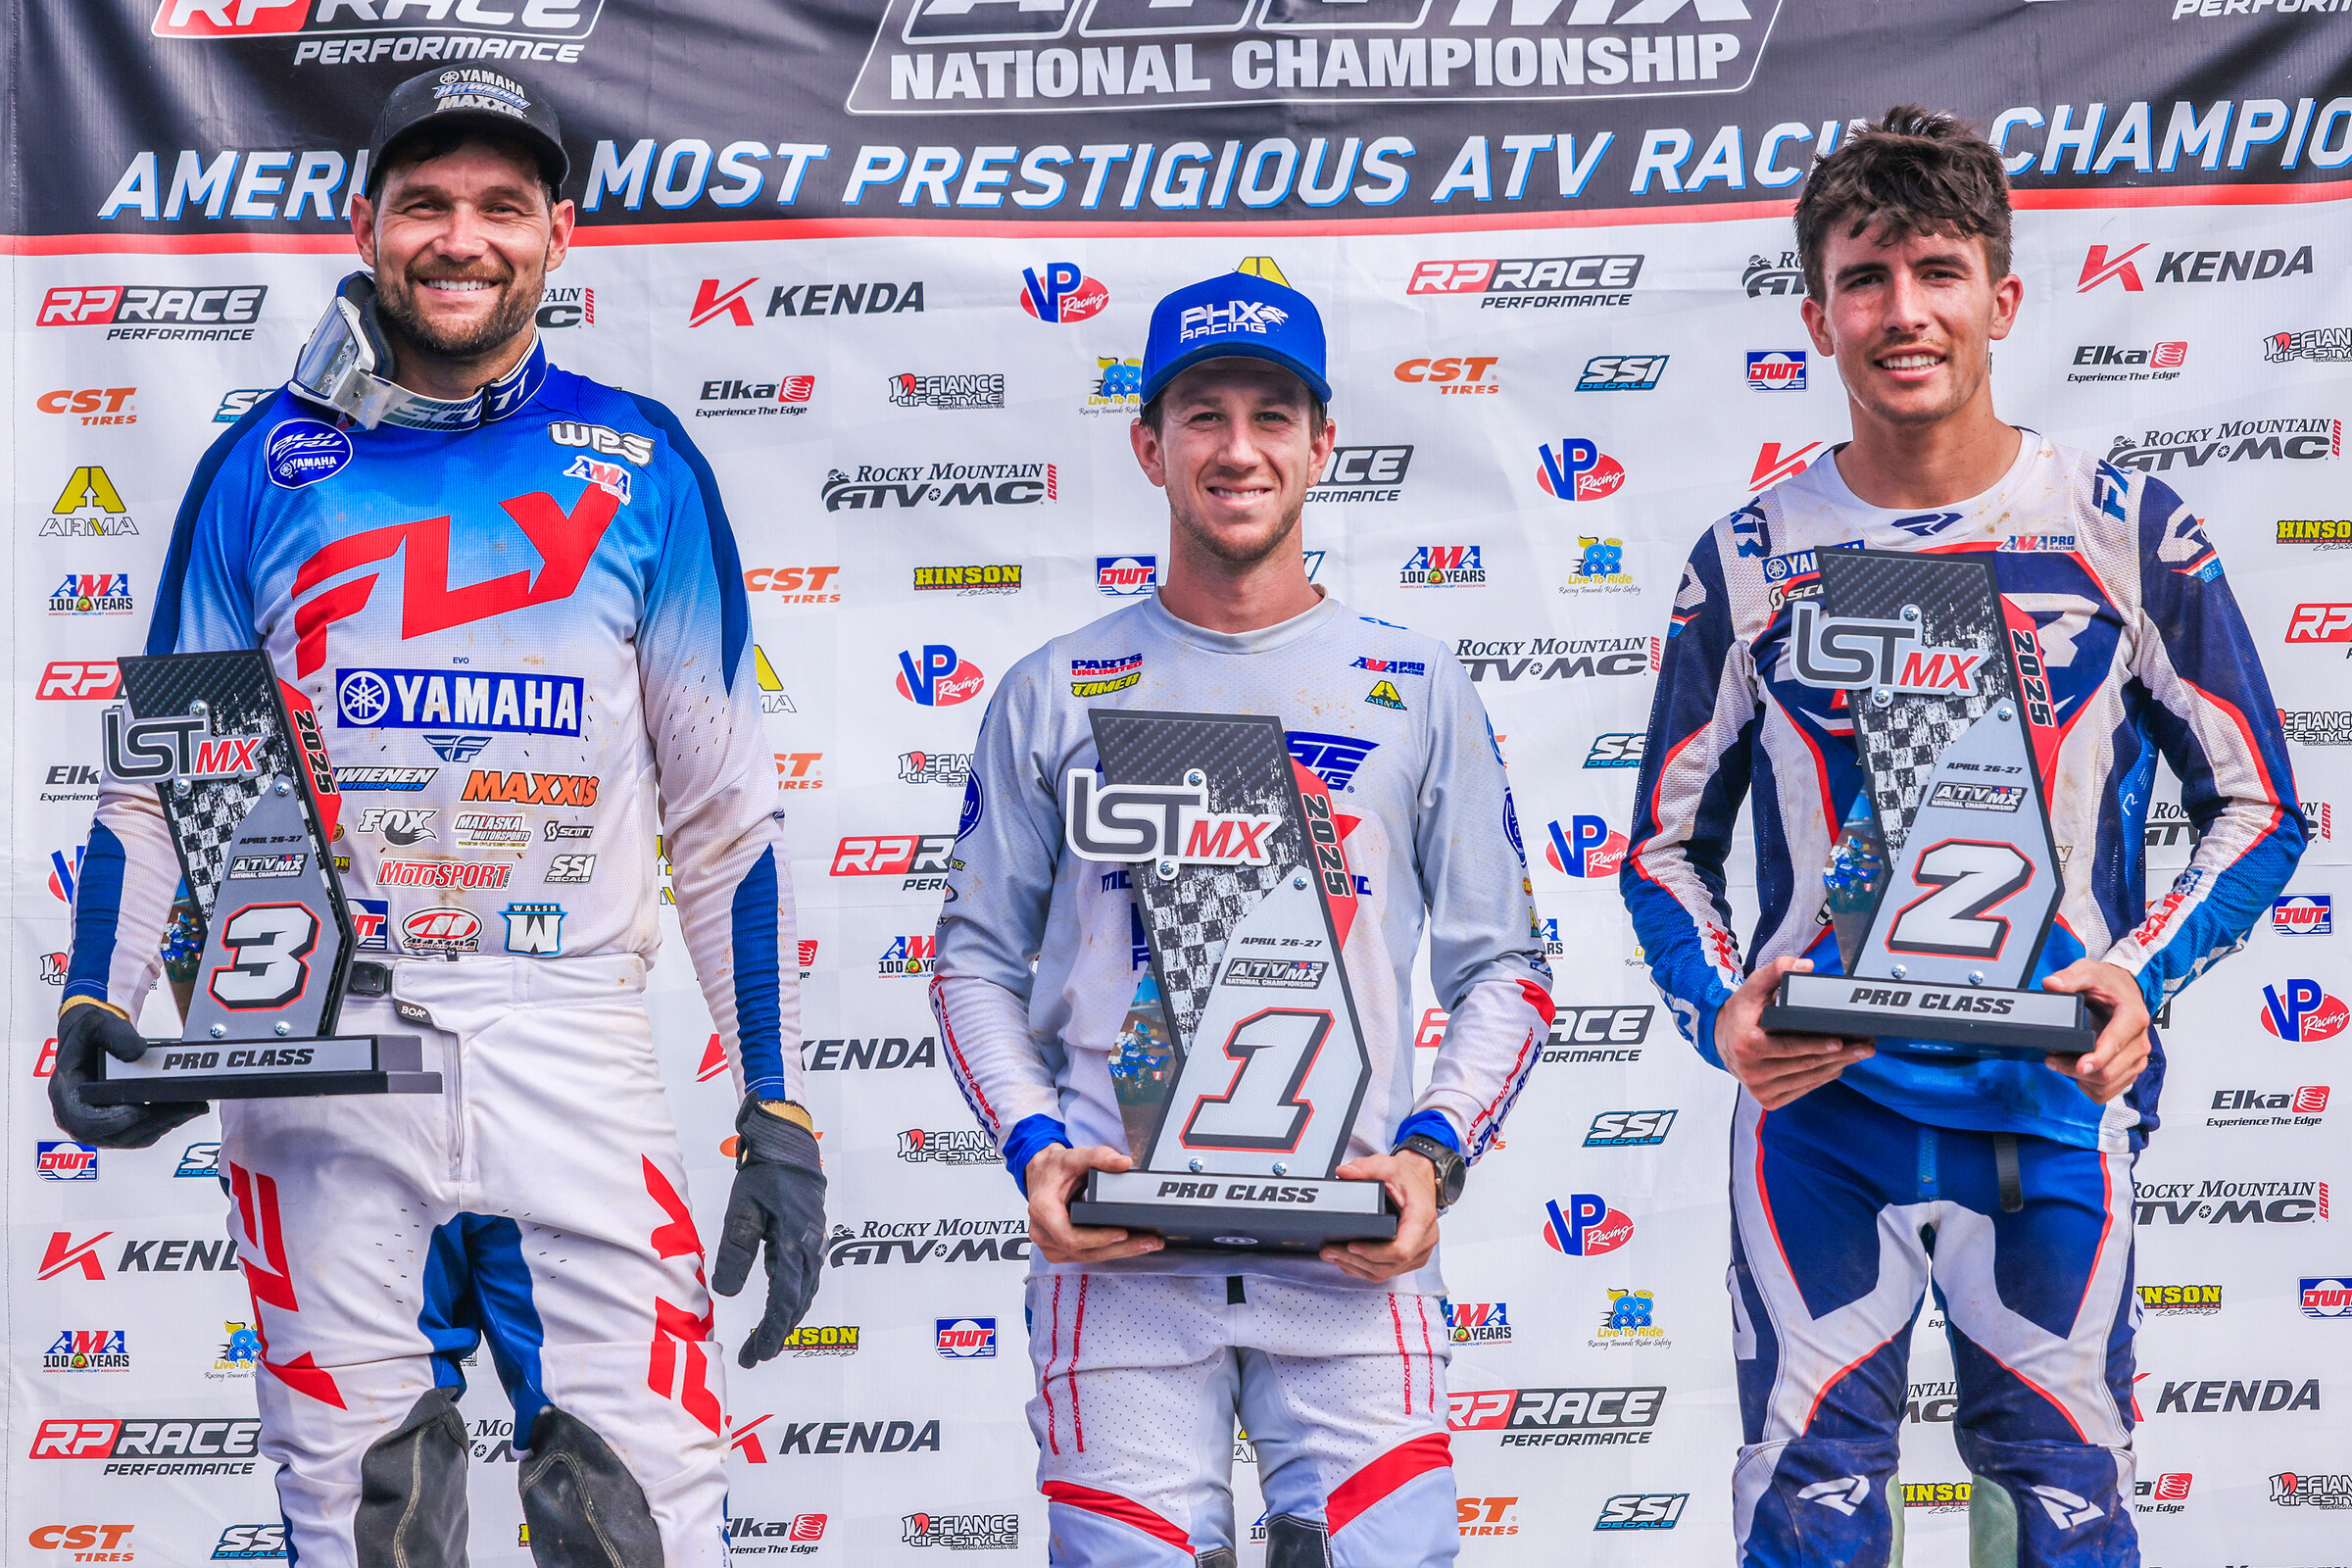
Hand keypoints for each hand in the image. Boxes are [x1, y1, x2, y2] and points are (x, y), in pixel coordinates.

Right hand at [49, 1000, 207, 1148]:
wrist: (94, 1038)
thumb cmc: (90, 1034)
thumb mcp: (97, 1025)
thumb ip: (116, 1035)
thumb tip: (137, 1052)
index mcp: (65, 1093)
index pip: (83, 1123)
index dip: (111, 1122)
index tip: (139, 1111)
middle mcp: (76, 1115)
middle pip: (112, 1135)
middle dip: (151, 1124)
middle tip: (182, 1109)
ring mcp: (96, 1124)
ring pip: (131, 1137)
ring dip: (163, 1125)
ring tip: (192, 1109)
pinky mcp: (114, 1125)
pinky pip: (139, 1133)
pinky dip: (163, 1124)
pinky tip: (185, 1110)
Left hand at [712, 1099, 827, 1368]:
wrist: (789, 1143)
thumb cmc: (765, 1172)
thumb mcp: (743, 1210)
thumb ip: (737, 1252)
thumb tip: (728, 1293)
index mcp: (795, 1245)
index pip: (784, 1302)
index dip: (771, 1333)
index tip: (756, 1356)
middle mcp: (811, 1249)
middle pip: (797, 1305)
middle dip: (776, 1334)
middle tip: (754, 1357)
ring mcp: (814, 1244)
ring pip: (804, 1294)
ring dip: (786, 1320)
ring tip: (764, 1341)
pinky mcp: (810, 1238)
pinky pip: (805, 1279)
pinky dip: (793, 1300)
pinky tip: (780, 1307)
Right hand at [1025, 1144, 1163, 1264]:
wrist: (1042, 1174)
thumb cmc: (1055, 1169)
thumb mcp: (1076, 1156)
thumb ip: (1100, 1156)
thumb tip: (1123, 1163)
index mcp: (1043, 1210)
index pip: (1070, 1236)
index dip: (1097, 1238)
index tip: (1123, 1233)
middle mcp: (1043, 1232)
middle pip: (1084, 1250)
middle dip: (1119, 1248)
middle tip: (1148, 1241)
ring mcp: (1051, 1245)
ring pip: (1088, 1257)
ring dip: (1119, 1252)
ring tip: (1147, 1243)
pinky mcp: (1060, 1250)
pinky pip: (1087, 1255)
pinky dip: (1110, 1251)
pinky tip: (1131, 1245)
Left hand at [1320, 1150, 1439, 1281]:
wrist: (1419, 1184)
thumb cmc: (1407, 1179)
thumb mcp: (1388, 1165)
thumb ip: (1365, 1167)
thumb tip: (1344, 1172)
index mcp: (1421, 1218)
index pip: (1402, 1249)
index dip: (1375, 1253)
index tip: (1353, 1246)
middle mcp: (1424, 1239)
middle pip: (1390, 1264)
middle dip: (1357, 1260)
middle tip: (1331, 1250)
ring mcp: (1418, 1252)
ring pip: (1387, 1272)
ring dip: (1357, 1267)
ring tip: (1333, 1255)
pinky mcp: (1410, 1259)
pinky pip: (1388, 1271)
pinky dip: (1365, 1268)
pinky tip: (1347, 1260)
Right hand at [1715, 956, 1874, 1109]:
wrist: (1721, 1040)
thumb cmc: (1742, 1013)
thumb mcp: (1753, 986)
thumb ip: (1776, 970)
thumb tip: (1805, 965)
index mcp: (1746, 1044)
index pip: (1789, 1047)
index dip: (1816, 1045)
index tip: (1841, 1041)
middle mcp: (1751, 1070)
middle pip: (1804, 1064)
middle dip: (1839, 1055)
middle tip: (1865, 1047)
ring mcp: (1760, 1088)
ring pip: (1807, 1078)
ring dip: (1836, 1066)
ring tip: (1858, 1054)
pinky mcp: (1768, 1099)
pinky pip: (1803, 1089)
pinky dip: (1822, 1078)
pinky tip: (1837, 1066)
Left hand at [2041, 959, 2149, 1102]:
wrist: (2124, 989)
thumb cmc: (2109, 983)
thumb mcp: (2088, 971)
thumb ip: (2070, 977)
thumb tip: (2053, 984)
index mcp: (2133, 1018)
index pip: (2117, 1045)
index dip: (2097, 1059)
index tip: (2079, 1066)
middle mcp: (2139, 1042)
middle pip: (2109, 1071)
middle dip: (2076, 1070)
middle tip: (2052, 1059)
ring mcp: (2136, 1058)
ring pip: (2108, 1085)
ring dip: (2080, 1080)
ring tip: (2060, 1063)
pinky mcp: (2130, 1069)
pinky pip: (2109, 1091)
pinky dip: (2090, 1087)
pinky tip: (2077, 1073)